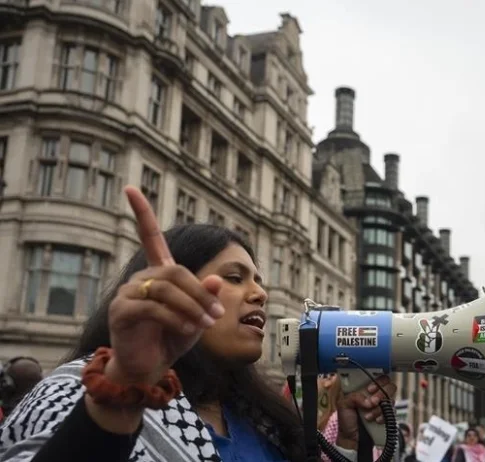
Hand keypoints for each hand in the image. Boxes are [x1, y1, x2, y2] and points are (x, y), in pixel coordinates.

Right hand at [105, 186, 225, 385]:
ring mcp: (128, 294)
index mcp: (158, 275)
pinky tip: (187, 329)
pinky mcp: (122, 312)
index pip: (150, 238)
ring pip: (166, 289)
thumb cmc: (171, 340)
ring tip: (206, 324)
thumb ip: (205, 298)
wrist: (148, 369)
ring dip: (192, 306)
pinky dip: (176, 317)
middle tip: (217, 314)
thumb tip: (216, 278)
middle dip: (200, 292)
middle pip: (174, 272)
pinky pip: (153, 307)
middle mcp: (140, 279)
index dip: (141, 213)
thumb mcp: (196, 318)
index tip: (130, 189)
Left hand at [335, 375, 396, 448]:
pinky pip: (392, 413)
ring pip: (391, 400)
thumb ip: (354, 397)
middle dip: (381, 394)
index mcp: (366, 389)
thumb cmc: (347, 420)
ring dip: (380, 408)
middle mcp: (376, 396)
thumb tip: (369, 401)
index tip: (370, 389)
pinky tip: (375, 421)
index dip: (378, 381)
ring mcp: (383, 406)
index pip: (379, 378)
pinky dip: (384, 417)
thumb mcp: (344, 404)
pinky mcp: (387, 417)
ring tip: (368, 416)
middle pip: (390, 387)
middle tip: (373, 402)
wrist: (352, 439)